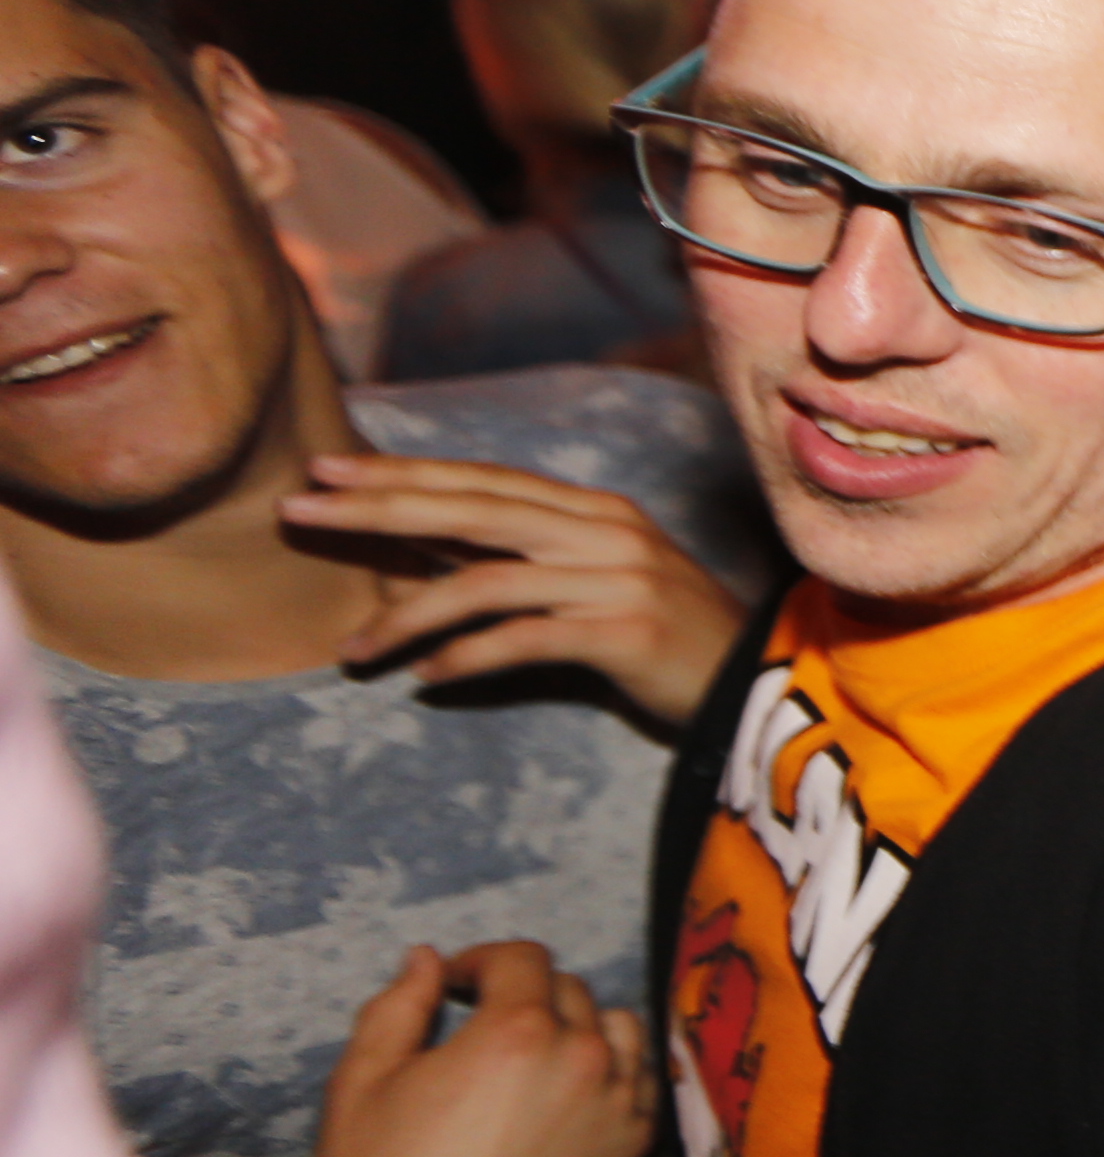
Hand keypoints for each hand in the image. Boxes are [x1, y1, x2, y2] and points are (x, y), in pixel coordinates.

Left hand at [286, 453, 747, 728]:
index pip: (480, 480)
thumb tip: (420, 554)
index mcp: (593, 510)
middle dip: (377, 509)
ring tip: (353, 651)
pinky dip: (467, 658)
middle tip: (299, 512)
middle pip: (471, 511)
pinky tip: (427, 678)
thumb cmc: (662, 637)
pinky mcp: (626, 634)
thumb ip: (520, 559)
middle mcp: (605, 531)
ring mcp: (619, 579)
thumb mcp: (594, 580)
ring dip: (406, 617)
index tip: (323, 471)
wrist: (752, 685)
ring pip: (486, 583)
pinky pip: (525, 639)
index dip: (400, 472)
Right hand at [314, 941, 656, 1156]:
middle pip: (568, 990)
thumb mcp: (364, 1076)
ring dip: (576, 1025)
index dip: (482, 962)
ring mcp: (616, 1104)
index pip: (522, 959)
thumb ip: (401, 1003)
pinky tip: (567, 1091)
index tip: (455, 987)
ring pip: (616, 1028)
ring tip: (532, 1053)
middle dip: (521, 994)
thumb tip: (429, 958)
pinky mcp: (630, 1148)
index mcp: (518, 1030)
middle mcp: (582, 1058)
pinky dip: (611, 1071)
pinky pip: (639, 1081)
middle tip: (482, 1023)